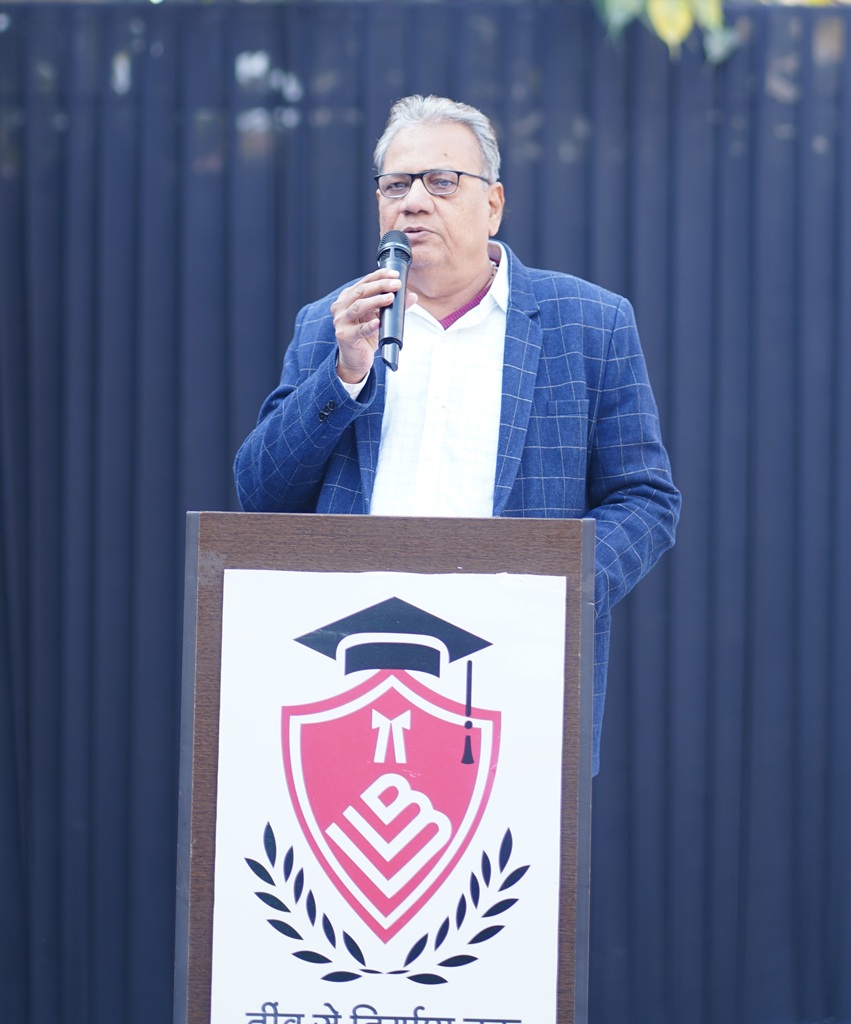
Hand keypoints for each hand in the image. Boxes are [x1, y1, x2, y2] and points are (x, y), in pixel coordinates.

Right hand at [331, 269, 416, 383]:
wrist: (356, 359)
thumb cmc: (366, 336)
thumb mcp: (381, 318)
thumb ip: (394, 307)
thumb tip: (411, 296)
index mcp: (348, 298)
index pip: (364, 282)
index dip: (380, 276)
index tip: (395, 274)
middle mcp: (341, 307)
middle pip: (361, 291)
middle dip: (380, 286)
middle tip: (396, 285)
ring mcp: (341, 321)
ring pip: (358, 307)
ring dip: (375, 301)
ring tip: (390, 298)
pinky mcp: (344, 336)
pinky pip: (358, 330)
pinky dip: (369, 326)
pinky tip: (378, 322)